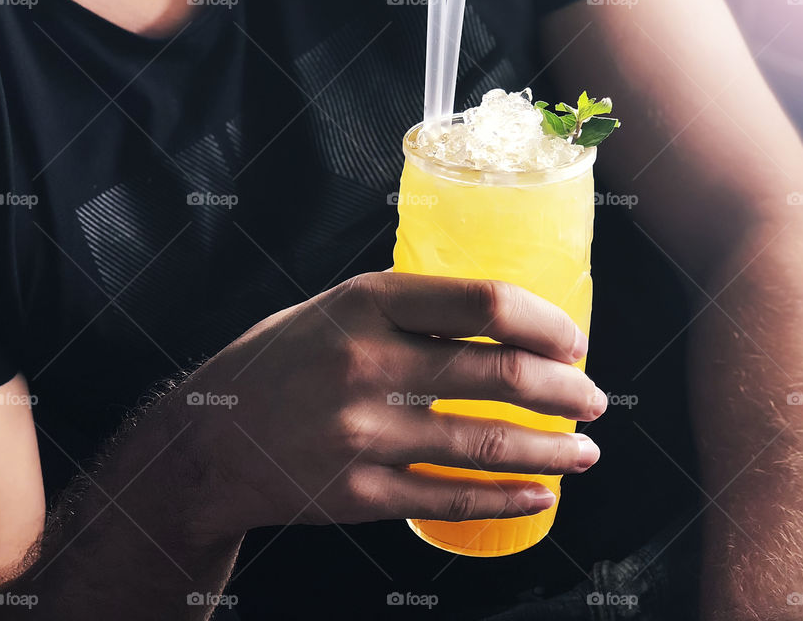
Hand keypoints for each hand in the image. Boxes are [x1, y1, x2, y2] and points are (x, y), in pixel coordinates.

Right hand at [185, 272, 605, 531]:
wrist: (207, 443)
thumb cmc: (276, 363)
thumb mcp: (331, 308)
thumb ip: (404, 308)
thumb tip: (495, 320)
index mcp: (365, 304)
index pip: (484, 304)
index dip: (545, 323)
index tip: (574, 341)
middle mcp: (368, 364)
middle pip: (500, 376)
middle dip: (566, 391)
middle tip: (595, 399)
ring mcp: (363, 435)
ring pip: (487, 444)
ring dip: (553, 450)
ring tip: (586, 450)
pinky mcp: (360, 494)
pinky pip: (452, 498)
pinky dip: (508, 499)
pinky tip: (541, 496)